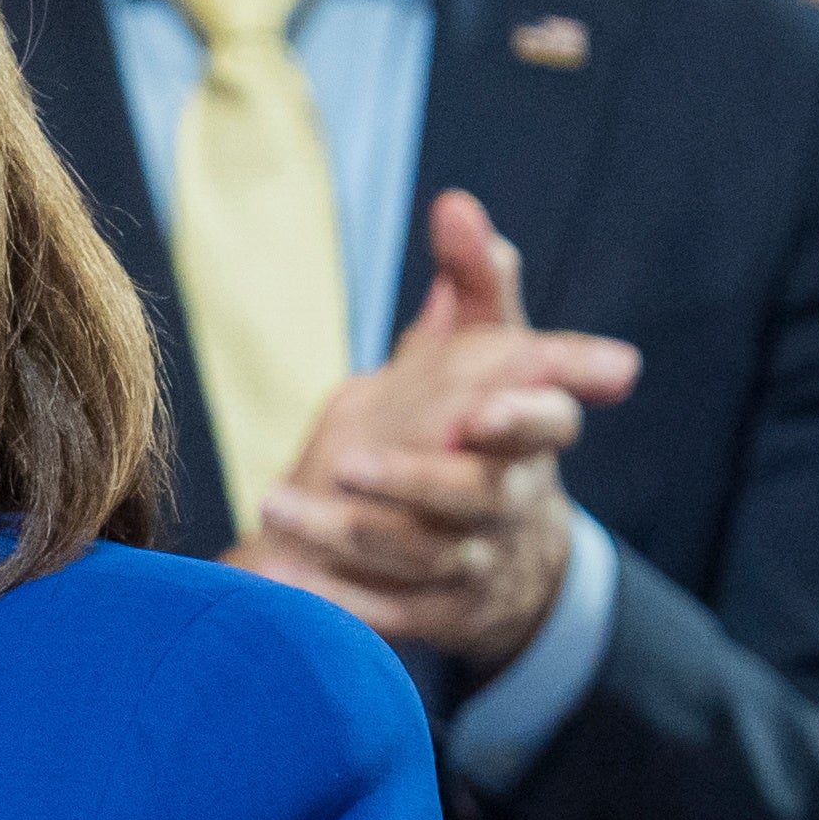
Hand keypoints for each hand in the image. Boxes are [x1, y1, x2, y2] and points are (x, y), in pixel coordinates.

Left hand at [234, 192, 636, 668]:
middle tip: (345, 461)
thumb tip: (457, 205)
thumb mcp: (485, 347)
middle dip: (414, 480)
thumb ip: (475, 280)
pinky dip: (337, 602)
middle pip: (476, 493)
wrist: (507, 547)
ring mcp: (479, 558)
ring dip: (345, 535)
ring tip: (272, 506)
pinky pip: (391, 613)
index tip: (486, 409)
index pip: (546, 418)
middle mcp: (513, 496)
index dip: (525, 413)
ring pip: (420, 554)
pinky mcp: (443, 611)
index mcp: (530, 429)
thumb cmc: (485, 418)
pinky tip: (275, 578)